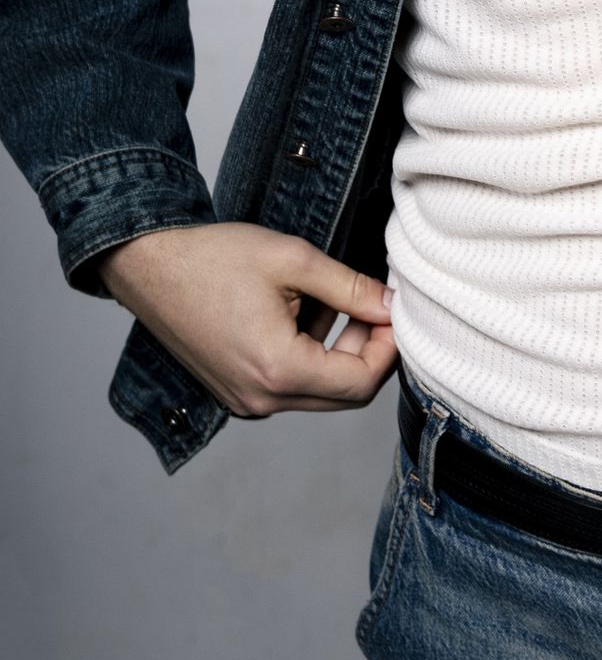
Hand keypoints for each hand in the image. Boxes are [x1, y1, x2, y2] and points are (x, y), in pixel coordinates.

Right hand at [94, 221, 398, 416]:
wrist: (150, 266)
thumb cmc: (213, 258)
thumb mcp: (294, 260)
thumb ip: (351, 288)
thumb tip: (390, 305)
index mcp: (278, 370)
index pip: (361, 383)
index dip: (388, 347)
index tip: (392, 311)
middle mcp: (261, 399)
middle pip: (344, 395)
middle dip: (366, 350)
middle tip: (369, 303)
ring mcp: (244, 401)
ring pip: (318, 391)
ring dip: (336, 350)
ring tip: (327, 298)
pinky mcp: (235, 391)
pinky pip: (290, 386)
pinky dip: (308, 354)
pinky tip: (299, 311)